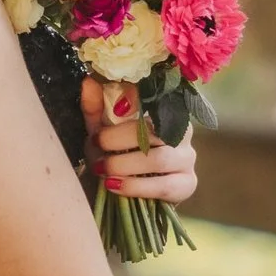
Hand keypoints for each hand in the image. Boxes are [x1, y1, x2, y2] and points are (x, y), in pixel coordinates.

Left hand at [82, 79, 199, 207]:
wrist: (123, 193)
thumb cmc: (114, 155)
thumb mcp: (100, 131)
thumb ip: (95, 108)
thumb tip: (89, 81)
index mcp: (164, 110)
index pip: (157, 96)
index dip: (138, 99)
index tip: (115, 108)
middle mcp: (181, 130)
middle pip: (157, 129)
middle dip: (120, 137)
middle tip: (97, 144)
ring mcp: (187, 158)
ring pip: (160, 158)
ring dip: (125, 164)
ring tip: (101, 169)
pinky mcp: (187, 184)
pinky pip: (164, 186)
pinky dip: (135, 186)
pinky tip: (113, 186)